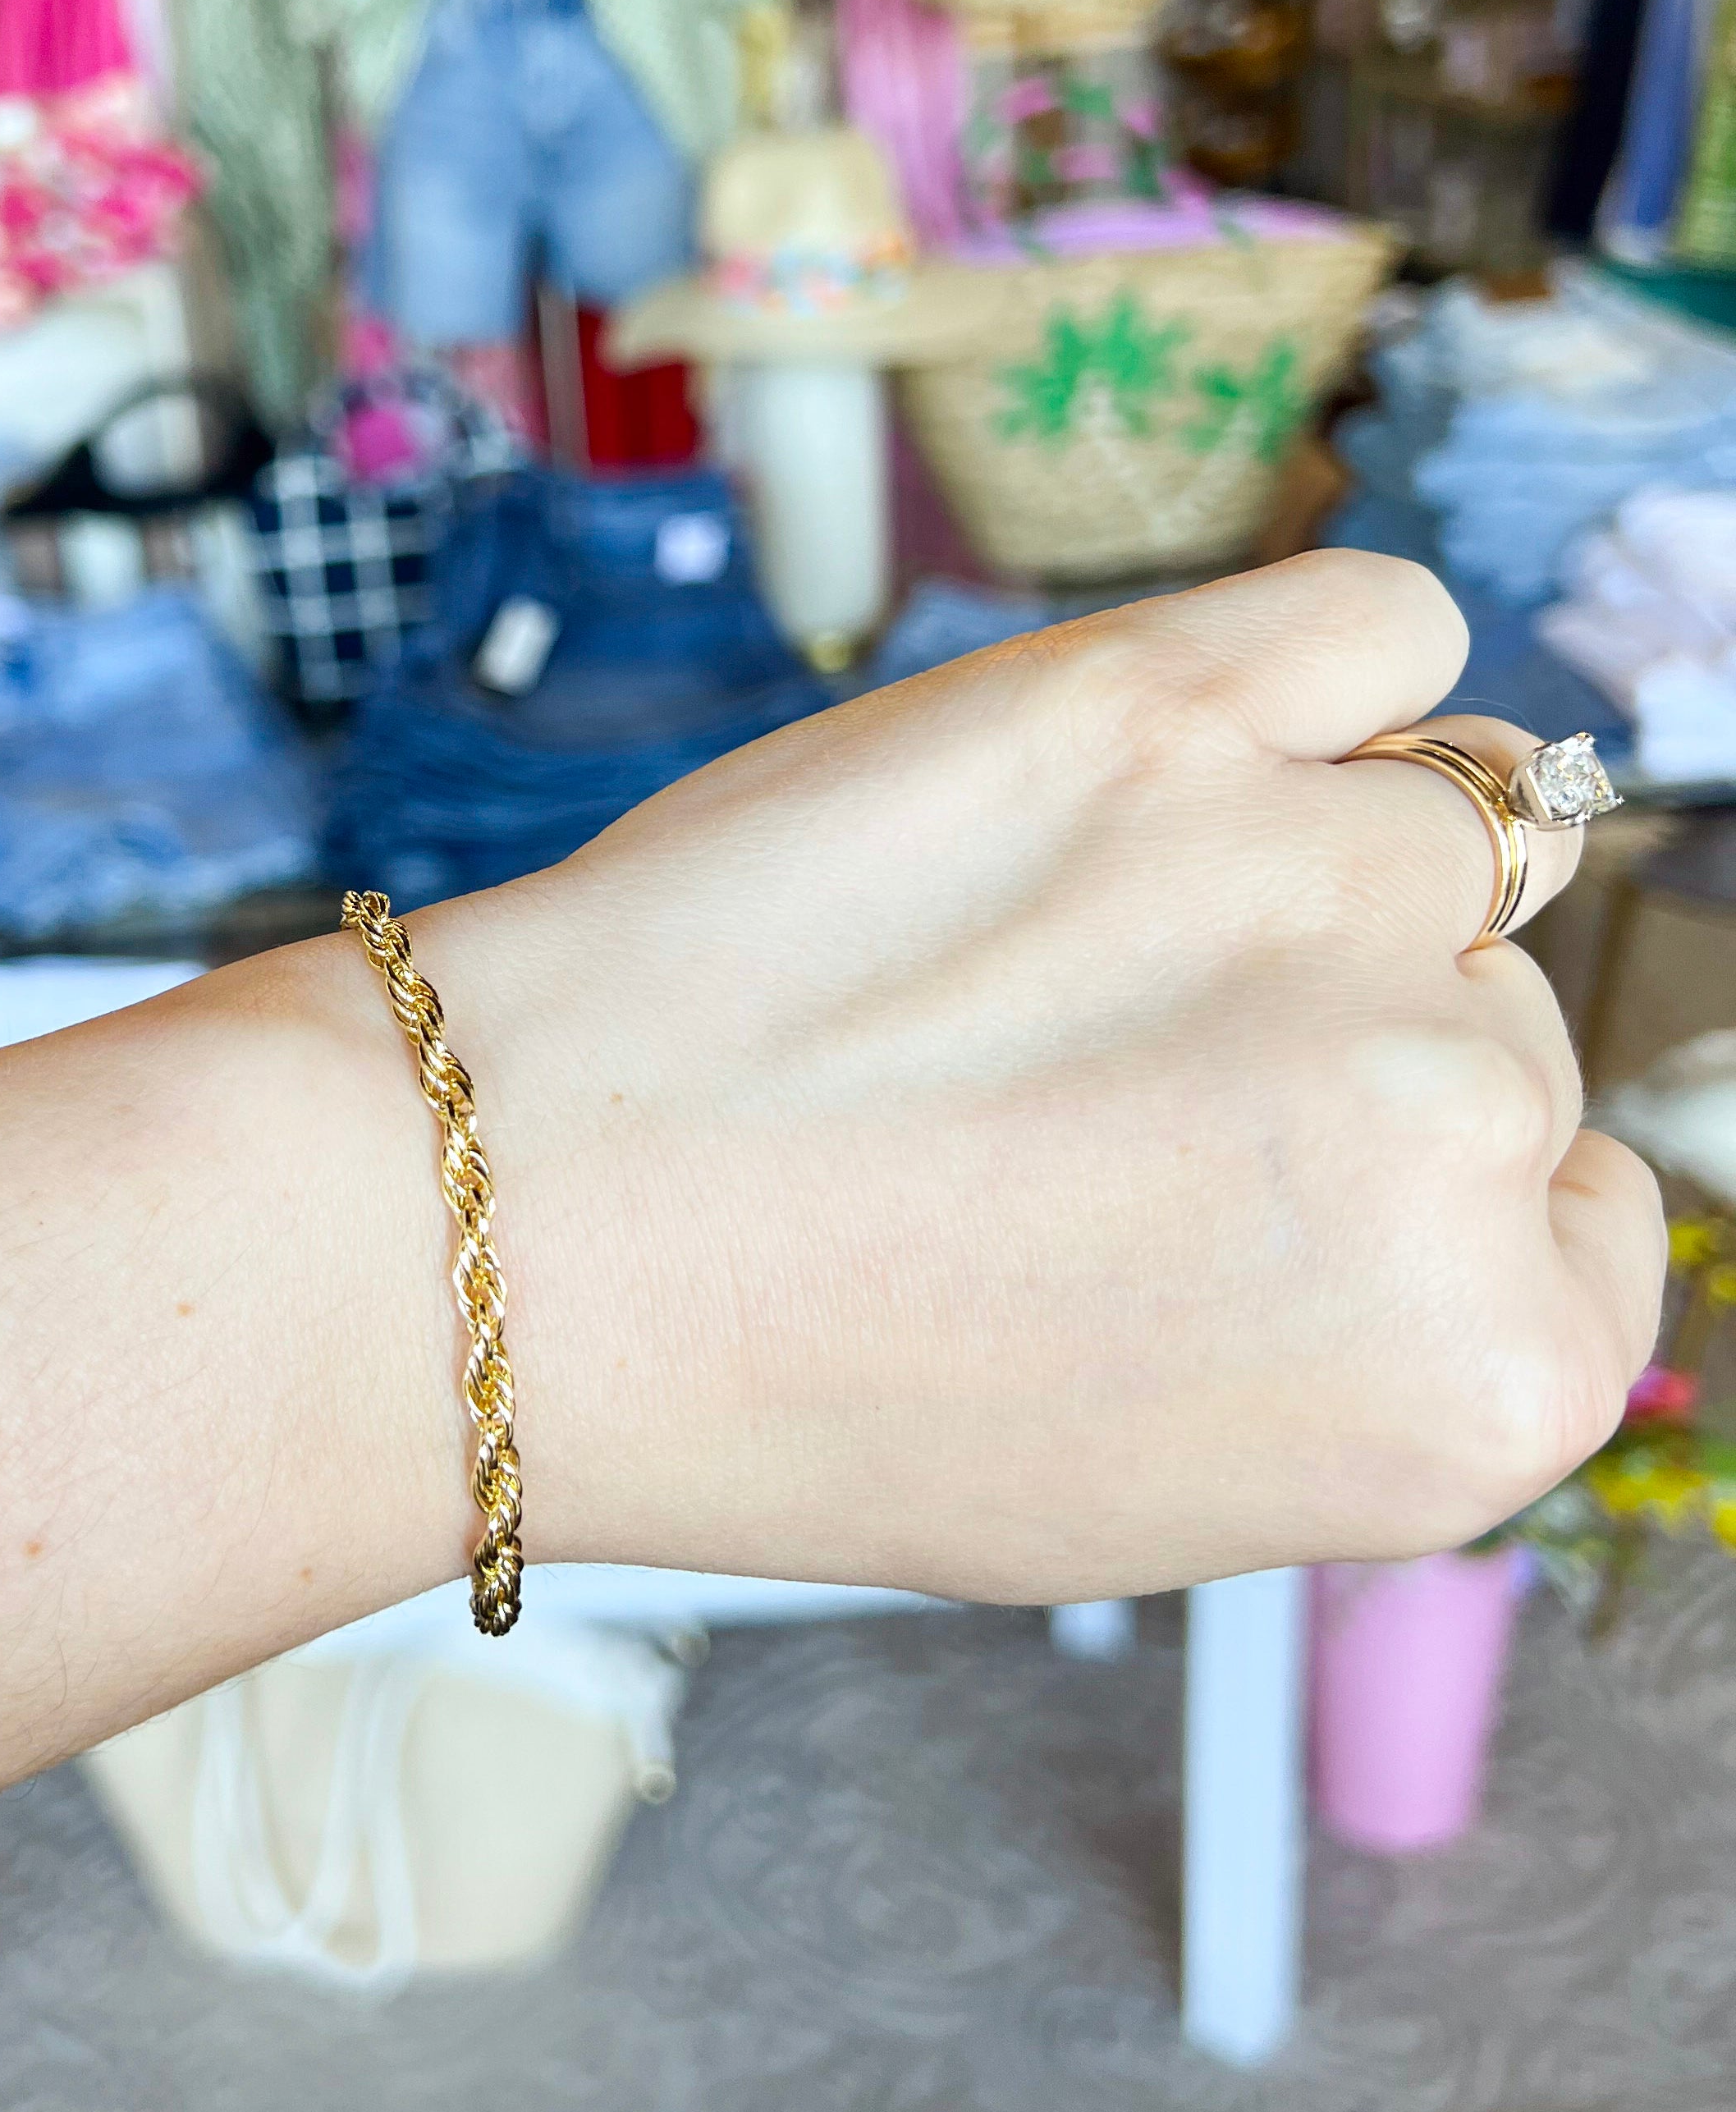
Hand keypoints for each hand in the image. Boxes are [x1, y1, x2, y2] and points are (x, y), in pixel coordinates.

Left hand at [403, 551, 1665, 1599]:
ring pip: (1444, 834)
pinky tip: (1179, 753)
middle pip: (1497, 1026)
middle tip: (1099, 1095)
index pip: (1584, 1223)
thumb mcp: (1173, 1482)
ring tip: (1084, 938)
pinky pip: (1383, 629)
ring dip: (1301, 875)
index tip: (1270, 1201)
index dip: (1418, 1212)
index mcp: (1476, 1383)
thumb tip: (1484, 1168)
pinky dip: (1323, 672)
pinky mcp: (1161, 702)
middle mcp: (1446, 1128)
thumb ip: (1380, 1324)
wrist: (527, 1227)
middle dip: (1331, 1056)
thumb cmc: (807, 1379)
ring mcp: (1312, 889)